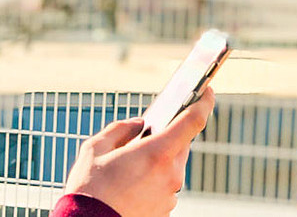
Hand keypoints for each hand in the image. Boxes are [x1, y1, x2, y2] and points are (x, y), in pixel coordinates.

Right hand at [62, 87, 215, 216]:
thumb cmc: (90, 188)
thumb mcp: (95, 148)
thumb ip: (120, 129)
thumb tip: (138, 125)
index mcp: (156, 153)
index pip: (193, 121)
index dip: (203, 102)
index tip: (207, 90)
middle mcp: (170, 175)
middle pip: (180, 144)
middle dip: (167, 134)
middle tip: (149, 130)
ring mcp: (170, 195)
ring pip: (172, 165)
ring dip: (158, 159)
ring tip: (131, 162)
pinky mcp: (165, 209)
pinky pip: (165, 184)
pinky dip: (154, 178)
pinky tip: (132, 181)